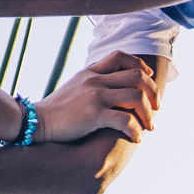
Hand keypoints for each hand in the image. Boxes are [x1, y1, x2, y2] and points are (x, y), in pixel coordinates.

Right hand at [36, 51, 159, 142]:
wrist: (37, 121)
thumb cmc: (57, 109)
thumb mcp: (75, 86)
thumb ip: (93, 82)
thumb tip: (114, 89)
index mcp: (91, 72)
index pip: (121, 56)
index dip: (140, 65)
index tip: (149, 78)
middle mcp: (95, 80)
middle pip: (137, 75)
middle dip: (153, 92)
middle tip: (157, 108)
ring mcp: (95, 96)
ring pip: (136, 96)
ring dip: (149, 114)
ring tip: (150, 127)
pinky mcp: (93, 114)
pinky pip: (125, 119)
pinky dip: (136, 130)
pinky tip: (136, 138)